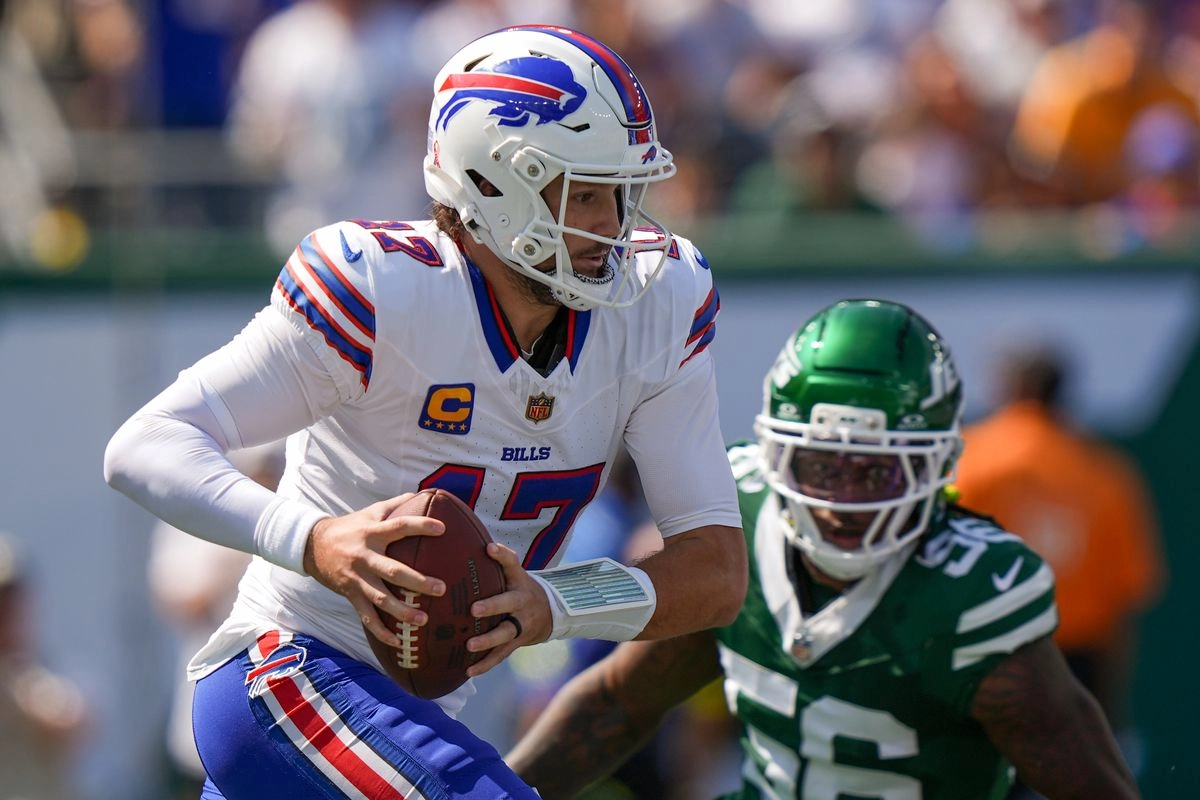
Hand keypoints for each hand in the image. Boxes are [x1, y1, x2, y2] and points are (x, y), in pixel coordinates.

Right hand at [302, 494, 445, 647]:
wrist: (311, 545)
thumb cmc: (350, 526)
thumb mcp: (370, 512)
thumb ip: (397, 504)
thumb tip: (427, 493)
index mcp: (372, 533)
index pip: (399, 527)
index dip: (420, 526)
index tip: (442, 529)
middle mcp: (365, 556)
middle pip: (393, 571)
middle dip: (418, 581)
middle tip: (441, 588)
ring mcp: (356, 578)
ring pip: (380, 599)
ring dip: (402, 611)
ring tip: (423, 620)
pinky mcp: (350, 594)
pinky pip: (366, 617)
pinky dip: (381, 631)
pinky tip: (397, 642)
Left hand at [464, 542, 551, 676]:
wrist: (551, 612)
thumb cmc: (519, 587)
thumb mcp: (513, 573)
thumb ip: (494, 562)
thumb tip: (463, 543)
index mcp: (519, 580)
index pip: (512, 563)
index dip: (502, 555)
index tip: (489, 548)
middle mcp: (522, 601)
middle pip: (509, 602)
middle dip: (493, 606)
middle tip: (474, 609)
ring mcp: (521, 623)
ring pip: (505, 633)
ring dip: (488, 640)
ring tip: (469, 645)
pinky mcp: (517, 642)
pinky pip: (501, 654)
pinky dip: (485, 664)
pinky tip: (468, 671)